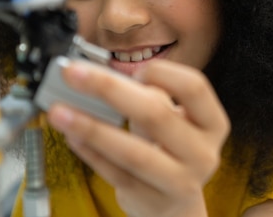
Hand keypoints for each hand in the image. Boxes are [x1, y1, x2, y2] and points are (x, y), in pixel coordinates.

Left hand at [47, 59, 229, 216]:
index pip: (194, 87)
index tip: (134, 68)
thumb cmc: (173, 152)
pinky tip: (71, 135)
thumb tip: (105, 76)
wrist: (178, 207)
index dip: (163, 73)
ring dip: (91, 128)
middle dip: (109, 90)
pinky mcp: (151, 202)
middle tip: (74, 74)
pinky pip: (115, 174)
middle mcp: (202, 153)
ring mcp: (179, 182)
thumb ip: (152, 99)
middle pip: (156, 115)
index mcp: (212, 124)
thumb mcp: (176, 123)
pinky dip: (90, 153)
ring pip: (132, 152)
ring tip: (60, 111)